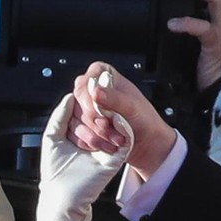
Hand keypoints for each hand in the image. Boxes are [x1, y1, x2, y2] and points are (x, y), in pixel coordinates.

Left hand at [39, 91, 132, 212]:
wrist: (63, 200)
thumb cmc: (55, 174)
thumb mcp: (51, 138)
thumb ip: (60, 116)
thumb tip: (70, 96)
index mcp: (79, 133)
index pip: (86, 110)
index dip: (84, 102)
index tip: (82, 95)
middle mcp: (93, 139)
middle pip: (101, 115)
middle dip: (95, 110)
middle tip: (91, 107)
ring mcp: (105, 148)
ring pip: (113, 124)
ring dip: (107, 116)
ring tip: (101, 112)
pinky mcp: (115, 158)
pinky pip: (124, 139)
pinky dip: (121, 126)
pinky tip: (114, 119)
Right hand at [68, 62, 177, 177]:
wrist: (147, 144)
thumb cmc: (144, 120)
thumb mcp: (132, 107)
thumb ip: (114, 98)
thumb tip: (96, 91)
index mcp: (103, 76)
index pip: (85, 81)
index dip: (89, 98)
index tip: (102, 113)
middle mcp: (91, 91)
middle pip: (76, 101)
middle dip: (94, 120)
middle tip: (109, 127)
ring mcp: (84, 109)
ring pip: (74, 120)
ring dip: (95, 134)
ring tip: (114, 138)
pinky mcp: (82, 126)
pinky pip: (74, 135)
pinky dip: (91, 143)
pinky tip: (106, 144)